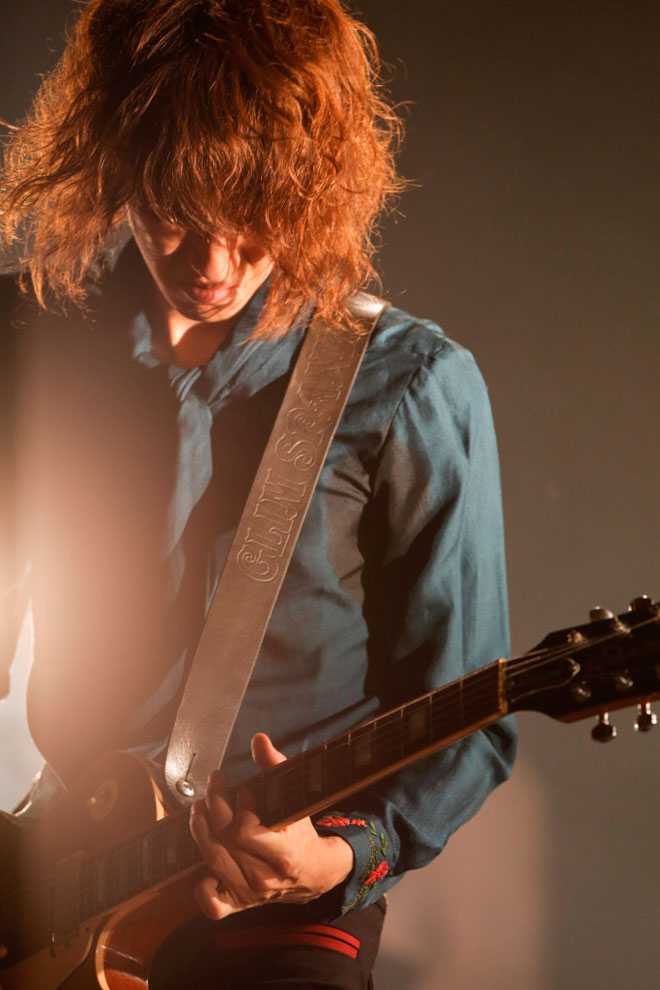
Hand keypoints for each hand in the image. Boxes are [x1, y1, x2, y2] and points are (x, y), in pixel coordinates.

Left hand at [190, 732, 353, 920]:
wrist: (312, 872)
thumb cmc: (299, 831)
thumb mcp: (292, 798)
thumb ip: (275, 766)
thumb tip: (258, 739)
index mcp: (283, 854)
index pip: (242, 831)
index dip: (237, 807)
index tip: (244, 791)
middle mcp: (264, 878)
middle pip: (222, 841)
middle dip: (213, 806)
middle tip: (214, 785)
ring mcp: (250, 894)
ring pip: (212, 861)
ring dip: (199, 831)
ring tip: (199, 808)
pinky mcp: (238, 903)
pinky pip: (212, 905)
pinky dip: (202, 889)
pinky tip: (202, 866)